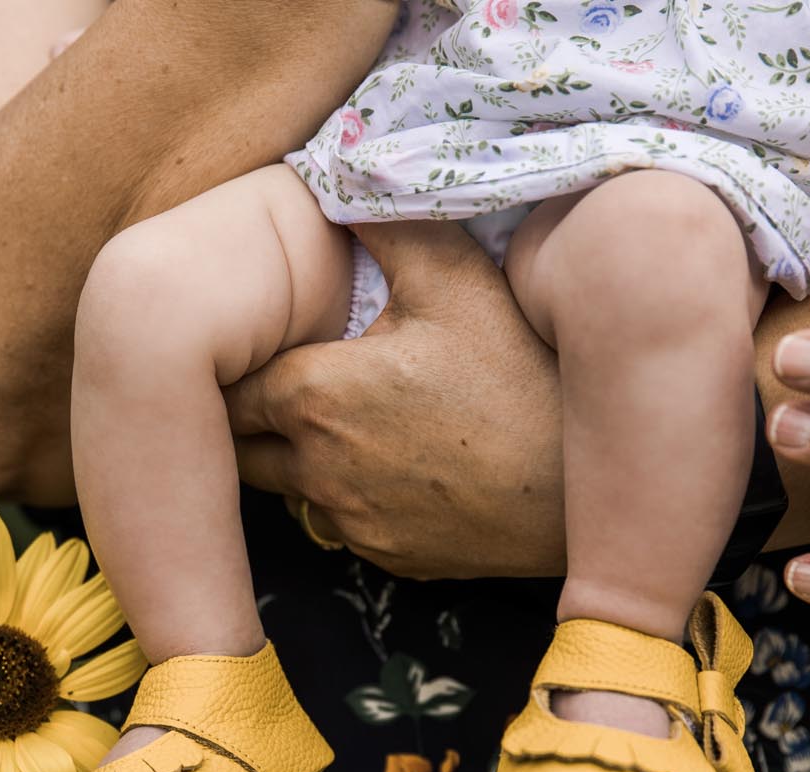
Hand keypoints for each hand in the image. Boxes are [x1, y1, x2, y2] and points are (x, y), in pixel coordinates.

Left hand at [227, 220, 566, 578]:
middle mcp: (314, 468)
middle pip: (240, 445)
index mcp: (312, 395)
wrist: (580, 486)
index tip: (254, 344)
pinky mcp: (385, 556)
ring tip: (339, 421)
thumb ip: (388, 227)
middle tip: (282, 380)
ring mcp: (349, 521)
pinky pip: (340, 524)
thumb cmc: (519, 376)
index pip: (229, 385)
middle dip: (249, 416)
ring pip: (287, 489)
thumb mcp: (456, 282)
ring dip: (295, 459)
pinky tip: (392, 465)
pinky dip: (348, 497)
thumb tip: (344, 177)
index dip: (238, 363)